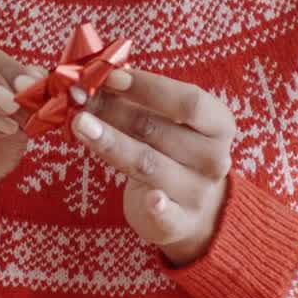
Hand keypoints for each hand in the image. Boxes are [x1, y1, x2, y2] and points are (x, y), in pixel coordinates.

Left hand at [70, 70, 235, 265]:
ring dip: (111, 142)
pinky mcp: (180, 223)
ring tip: (80, 123)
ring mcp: (198, 192)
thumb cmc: (176, 153)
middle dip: (114, 110)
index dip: (147, 87)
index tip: (110, 76)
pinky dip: (159, 208)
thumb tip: (96, 74)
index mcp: (218, 125)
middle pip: (158, 129)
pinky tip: (147, 199)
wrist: (199, 211)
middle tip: (79, 96)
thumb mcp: (170, 123)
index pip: (188, 101)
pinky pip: (168, 215)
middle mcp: (213, 158)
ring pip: (149, 164)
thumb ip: (140, 101)